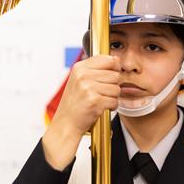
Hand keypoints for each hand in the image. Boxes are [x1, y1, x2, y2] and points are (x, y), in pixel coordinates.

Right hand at [42, 55, 120, 169]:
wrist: (66, 123)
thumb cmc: (75, 103)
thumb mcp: (80, 80)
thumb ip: (97, 69)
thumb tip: (117, 60)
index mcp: (80, 67)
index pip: (108, 59)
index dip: (113, 69)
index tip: (108, 77)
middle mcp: (83, 76)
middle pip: (115, 75)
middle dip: (113, 86)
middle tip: (101, 93)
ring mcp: (88, 88)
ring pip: (117, 89)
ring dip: (112, 97)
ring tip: (100, 101)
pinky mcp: (95, 101)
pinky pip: (115, 101)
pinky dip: (111, 107)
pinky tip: (100, 108)